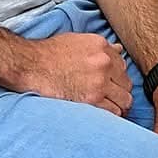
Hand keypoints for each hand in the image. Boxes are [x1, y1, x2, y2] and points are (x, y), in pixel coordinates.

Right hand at [18, 32, 132, 115]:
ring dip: (119, 105)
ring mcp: (99, 81)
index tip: (113, 84)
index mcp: (101, 46)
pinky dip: (112, 116)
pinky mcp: (92, 99)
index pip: (123, 64)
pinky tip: (105, 117)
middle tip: (112, 99)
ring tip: (111, 109)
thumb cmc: (48, 54)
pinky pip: (114, 112)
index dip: (117, 76)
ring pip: (125, 99)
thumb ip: (100, 47)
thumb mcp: (77, 41)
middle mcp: (104, 62)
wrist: (30, 65)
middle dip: (120, 92)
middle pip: (127, 83)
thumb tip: (118, 50)